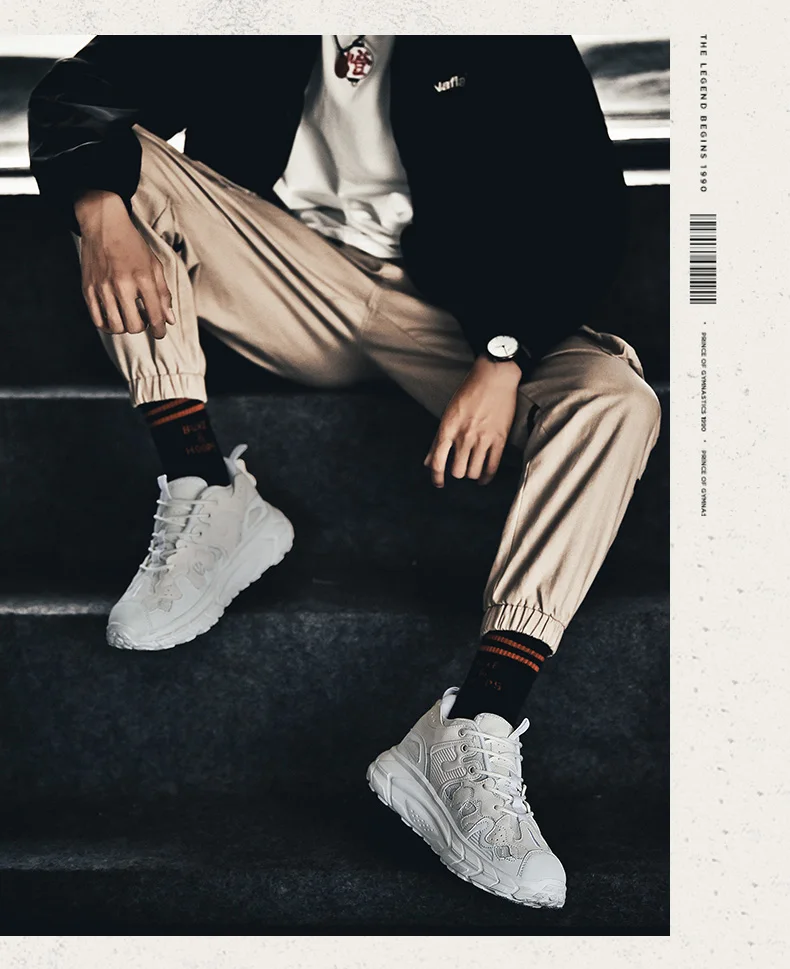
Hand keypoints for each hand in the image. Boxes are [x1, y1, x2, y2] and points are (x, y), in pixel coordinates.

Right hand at [75, 190, 175, 338]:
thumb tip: (169, 320)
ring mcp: (103, 288)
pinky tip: (114, 320)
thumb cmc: (132, 245)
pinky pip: (97, 320)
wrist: (104, 225)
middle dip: (142, 328)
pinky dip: (107, 326)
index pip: (155, 315)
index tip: (159, 333)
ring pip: (115, 326)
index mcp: (143, 278)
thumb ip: (164, 294)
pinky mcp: (88, 289)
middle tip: (143, 319)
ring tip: (128, 318)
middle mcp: (122, 285)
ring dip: (125, 328)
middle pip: (134, 326)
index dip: (159, 331)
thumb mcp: (155, 266)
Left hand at [425, 356, 520, 487]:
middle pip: (457, 471)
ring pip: (473, 472)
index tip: (438, 483)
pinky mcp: (499, 439)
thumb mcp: (448, 414)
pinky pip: (492, 467)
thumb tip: (427, 463)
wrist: (494, 377)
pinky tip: (483, 478)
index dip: (436, 477)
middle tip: (460, 467)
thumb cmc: (469, 393)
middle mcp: (464, 436)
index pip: (437, 461)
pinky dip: (486, 477)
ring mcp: (483, 438)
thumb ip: (438, 440)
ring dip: (471, 474)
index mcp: (448, 428)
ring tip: (472, 469)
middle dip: (457, 472)